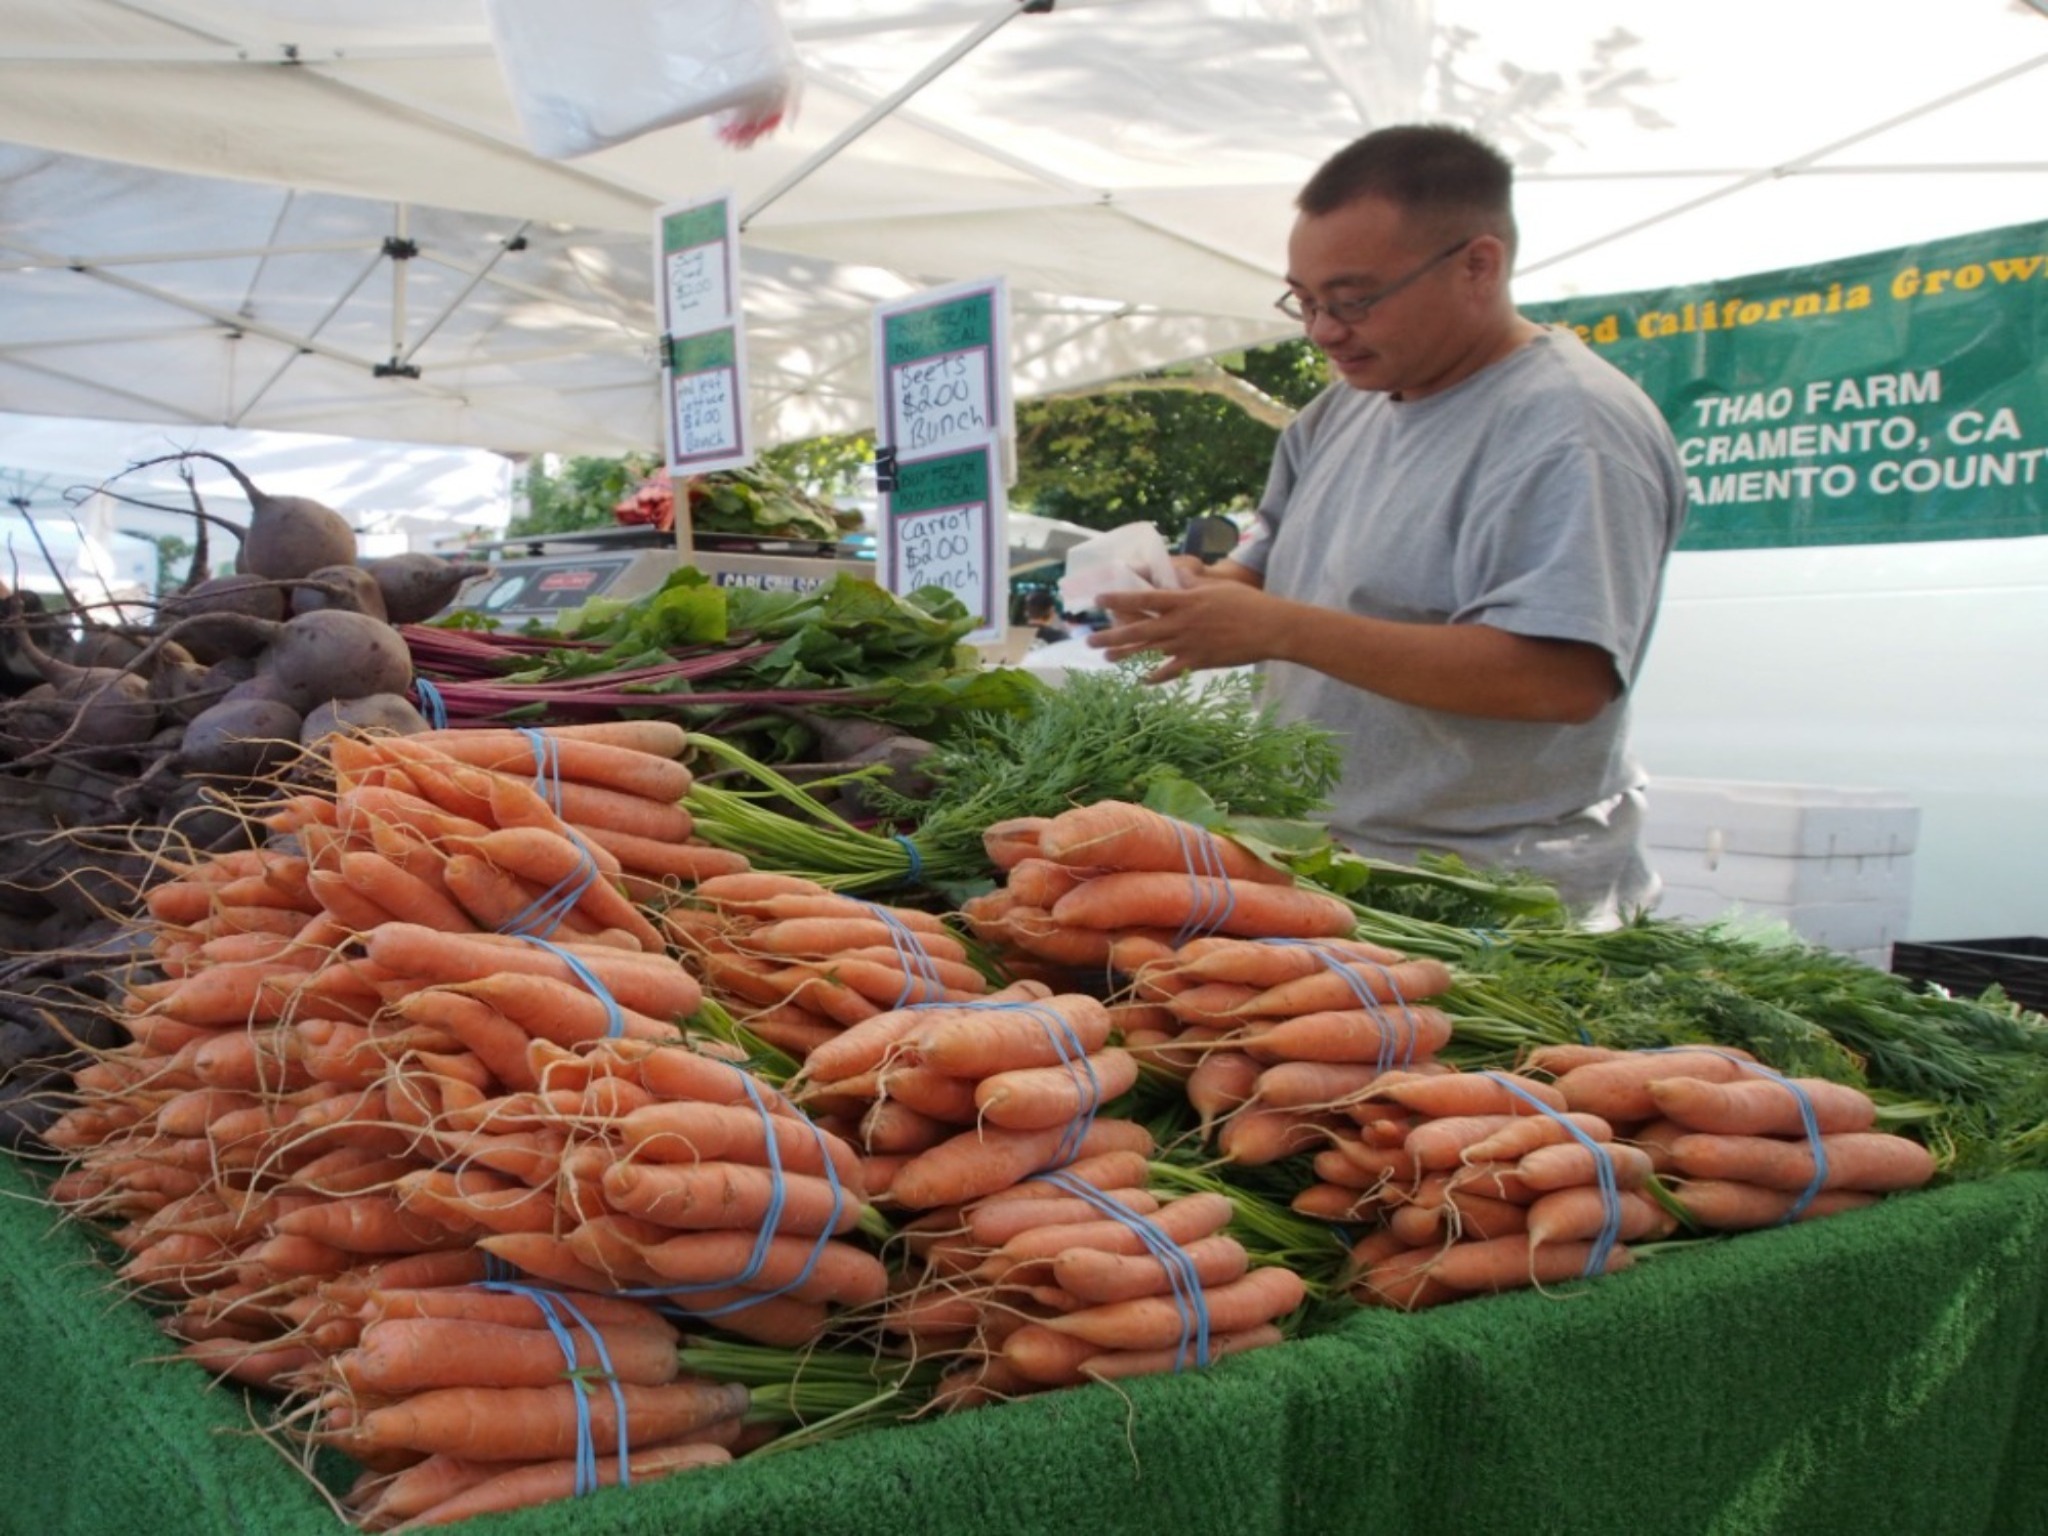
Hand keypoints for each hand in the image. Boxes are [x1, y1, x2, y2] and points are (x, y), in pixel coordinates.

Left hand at [1087, 580, 1280, 682]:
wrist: (1271, 628)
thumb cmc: (1247, 604)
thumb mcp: (1216, 588)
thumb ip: (1192, 585)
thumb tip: (1175, 578)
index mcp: (1184, 601)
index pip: (1144, 599)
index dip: (1119, 598)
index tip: (1098, 599)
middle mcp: (1181, 623)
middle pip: (1138, 630)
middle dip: (1111, 635)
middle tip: (1089, 640)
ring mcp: (1189, 645)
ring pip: (1149, 652)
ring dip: (1126, 656)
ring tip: (1107, 658)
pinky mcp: (1199, 662)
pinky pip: (1170, 672)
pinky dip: (1154, 677)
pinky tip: (1141, 680)